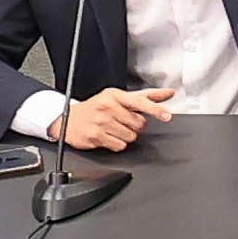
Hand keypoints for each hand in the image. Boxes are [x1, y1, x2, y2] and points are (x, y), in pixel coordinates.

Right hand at [57, 88, 172, 153]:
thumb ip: (146, 96)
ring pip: (130, 137)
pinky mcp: (96, 135)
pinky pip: (119, 146)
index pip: (140, 102)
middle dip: (134, 126)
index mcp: (116, 95)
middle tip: (121, 122)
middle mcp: (108, 106)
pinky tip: (107, 137)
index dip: (155, 109)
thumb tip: (168, 93)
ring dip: (125, 136)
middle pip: (139, 124)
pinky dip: (116, 144)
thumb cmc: (97, 108)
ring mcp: (101, 121)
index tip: (166, 115)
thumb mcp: (119, 97)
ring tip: (113, 129)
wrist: (68, 118)